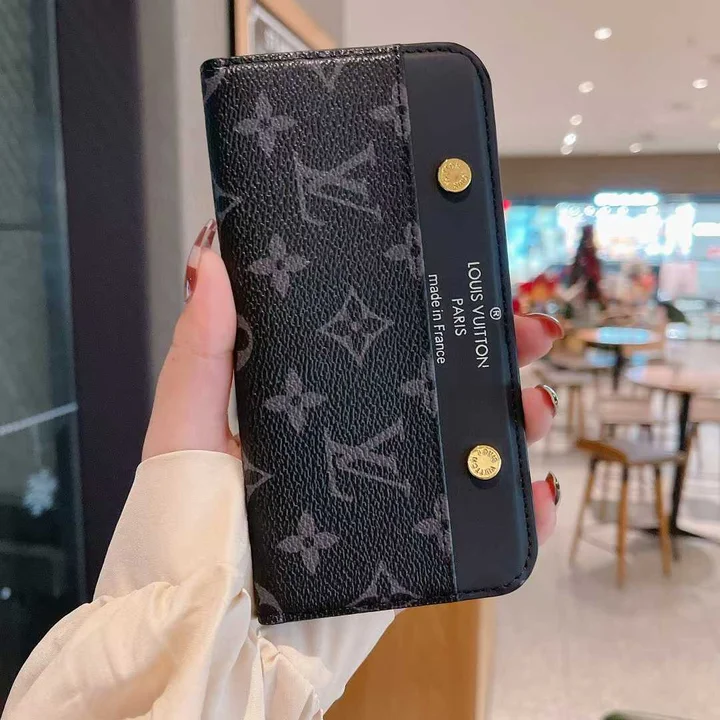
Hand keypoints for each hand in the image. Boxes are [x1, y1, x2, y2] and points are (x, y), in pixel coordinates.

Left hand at [143, 220, 560, 544]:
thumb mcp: (188, 426)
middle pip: (441, 383)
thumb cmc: (185, 527)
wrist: (212, 633)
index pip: (384, 339)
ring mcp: (392, 491)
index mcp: (317, 400)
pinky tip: (534, 489)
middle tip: (526, 330)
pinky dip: (516, 508)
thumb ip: (201, 350)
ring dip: (515, 418)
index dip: (427, 305)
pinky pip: (475, 523)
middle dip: (493, 350)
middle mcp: (362, 438)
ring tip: (534, 404)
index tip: (459, 272)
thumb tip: (209, 260)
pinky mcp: (411, 544)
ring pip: (469, 443)